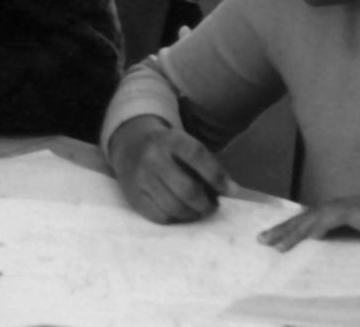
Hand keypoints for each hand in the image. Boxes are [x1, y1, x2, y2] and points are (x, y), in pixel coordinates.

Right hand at [106, 115, 230, 222]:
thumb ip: (207, 165)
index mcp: (171, 140)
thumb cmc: (168, 149)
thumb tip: (230, 190)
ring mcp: (141, 177)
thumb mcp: (185, 145)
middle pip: (187, 189)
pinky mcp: (133, 196)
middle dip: (206, 203)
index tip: (229, 190)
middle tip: (212, 206)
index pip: (197, 155)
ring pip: (174, 207)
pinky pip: (160, 216)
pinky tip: (181, 212)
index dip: (216, 176)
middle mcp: (153, 157)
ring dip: (193, 213)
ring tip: (198, 210)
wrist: (129, 145)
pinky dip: (176, 219)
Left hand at [259, 175, 359, 251]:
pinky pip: (329, 219)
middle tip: (264, 241)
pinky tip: (298, 240)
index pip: (321, 220)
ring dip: (292, 231)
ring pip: (314, 217)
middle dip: (286, 229)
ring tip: (272, 244)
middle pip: (310, 216)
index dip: (300, 228)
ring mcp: (357, 206)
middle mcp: (353, 205)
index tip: (282, 239)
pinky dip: (311, 229)